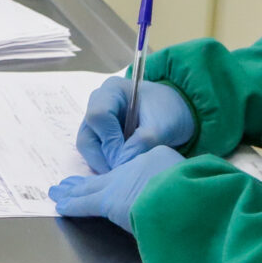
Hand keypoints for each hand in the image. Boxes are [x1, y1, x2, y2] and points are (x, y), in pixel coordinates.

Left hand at [49, 146, 185, 230]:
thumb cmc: (197, 187)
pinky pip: (84, 203)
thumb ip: (185, 184)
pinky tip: (59, 206)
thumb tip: (189, 196)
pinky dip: (71, 205)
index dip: (121, 176)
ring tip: (58, 191)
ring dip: (72, 191)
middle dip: (86, 181)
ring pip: (89, 188)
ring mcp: (119, 184)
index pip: (132, 170)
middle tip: (69, 182)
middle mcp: (133, 167)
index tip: (113, 178)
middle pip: (106, 177)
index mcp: (156, 160)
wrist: (185, 192)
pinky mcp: (109, 201)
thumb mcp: (197, 177)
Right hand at [76, 77, 194, 172]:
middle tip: (126, 171)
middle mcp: (96, 105)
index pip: (98, 116)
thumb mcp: (163, 126)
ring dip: (105, 164)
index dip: (110, 140)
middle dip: (105, 157)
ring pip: (88, 148)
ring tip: (126, 171)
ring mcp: (94, 122)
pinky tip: (124, 168)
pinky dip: (108, 164)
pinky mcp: (97, 137)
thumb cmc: (170, 112)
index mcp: (111, 91)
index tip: (129, 156)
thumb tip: (120, 164)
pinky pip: (94, 154)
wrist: (175, 114)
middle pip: (87, 136)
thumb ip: (142, 142)